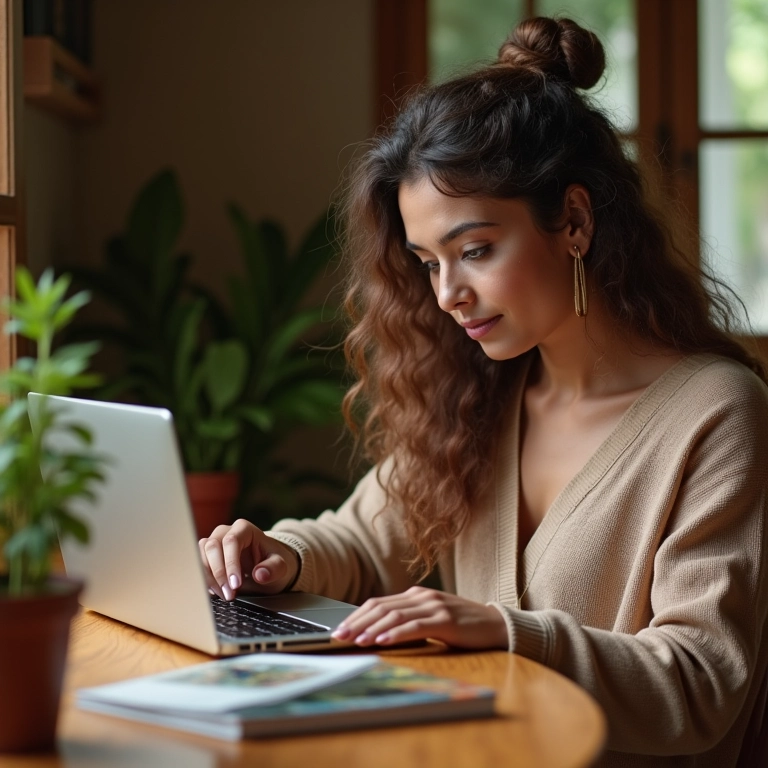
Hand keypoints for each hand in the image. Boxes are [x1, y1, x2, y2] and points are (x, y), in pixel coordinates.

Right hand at [198, 519, 299, 599]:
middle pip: (213, 546)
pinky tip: (215, 592)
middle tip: (229, 594)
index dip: (231, 563)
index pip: (232, 541)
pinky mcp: (207, 555)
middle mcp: (226, 532)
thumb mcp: (280, 566)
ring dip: (209, 577)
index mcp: (245, 529)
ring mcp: (214, 542)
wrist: (268, 566)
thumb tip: (260, 574)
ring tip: (223, 595)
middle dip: (219, 573)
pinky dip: (204, 579)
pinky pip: (198, 564)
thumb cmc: (273, 562)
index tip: (236, 585)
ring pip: (202, 554)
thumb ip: (273, 568)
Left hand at [331, 586, 508, 649]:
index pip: (378, 603)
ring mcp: (434, 606)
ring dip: (372, 629)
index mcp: (416, 595)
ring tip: (356, 640)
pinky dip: (396, 633)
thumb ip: (409, 621)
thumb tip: (377, 634)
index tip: (339, 630)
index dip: (357, 616)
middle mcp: (422, 596)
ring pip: (395, 615)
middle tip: (338, 636)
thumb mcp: (432, 620)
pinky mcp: (445, 619)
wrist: (497, 624)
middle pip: (381, 607)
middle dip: (357, 622)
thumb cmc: (462, 626)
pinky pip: (415, 626)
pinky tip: (382, 641)